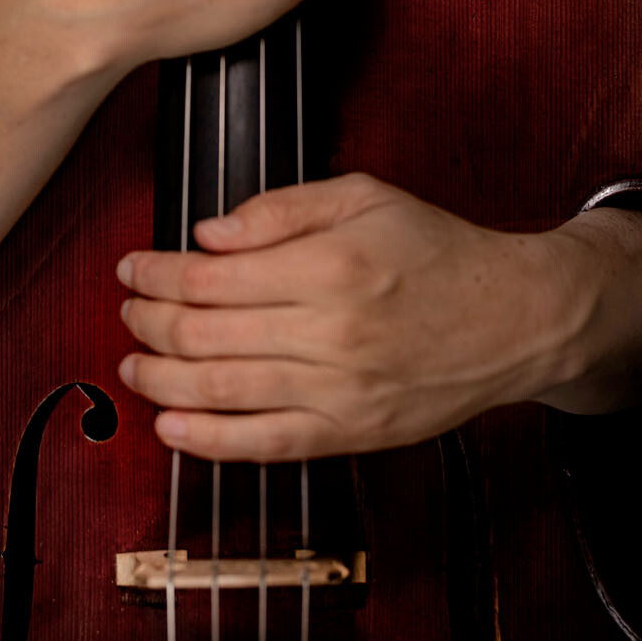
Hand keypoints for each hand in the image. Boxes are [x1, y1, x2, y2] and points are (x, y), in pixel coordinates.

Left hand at [115, 173, 580, 460]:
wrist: (514, 317)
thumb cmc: (438, 250)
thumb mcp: (363, 195)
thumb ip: (279, 208)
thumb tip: (208, 234)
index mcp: (329, 265)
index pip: (210, 277)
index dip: (156, 274)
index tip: (132, 267)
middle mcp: (329, 333)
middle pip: (204, 336)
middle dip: (147, 323)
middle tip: (126, 310)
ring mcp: (339, 392)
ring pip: (222, 393)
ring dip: (160, 379)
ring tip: (132, 364)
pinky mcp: (351, 436)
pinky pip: (264, 445)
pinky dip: (208, 441)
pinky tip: (171, 426)